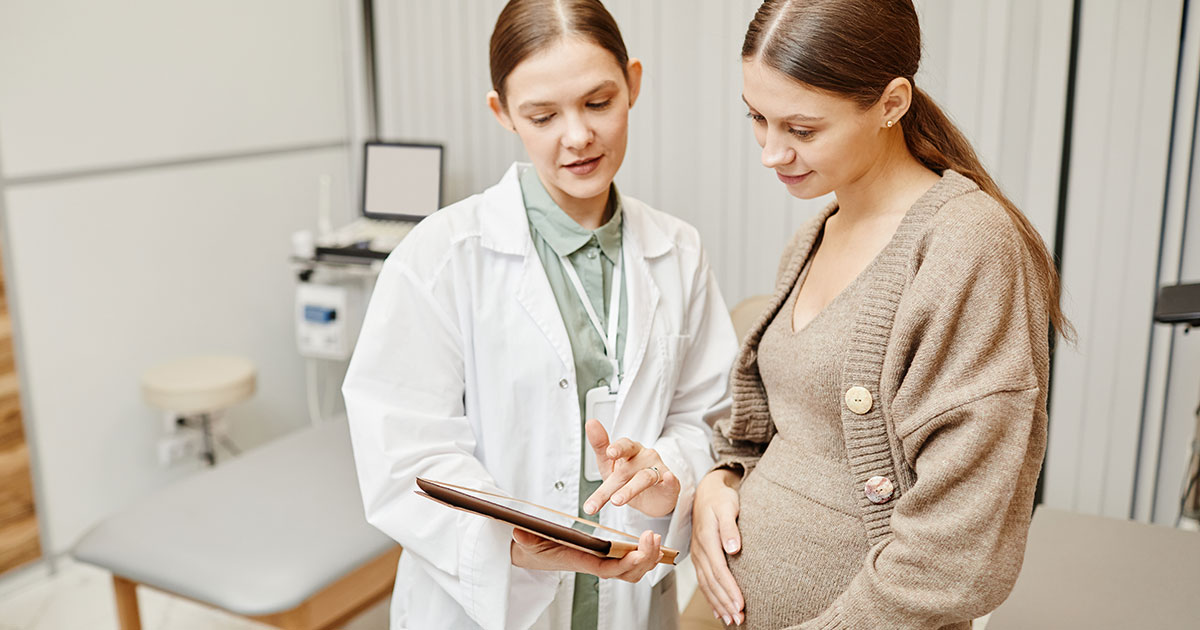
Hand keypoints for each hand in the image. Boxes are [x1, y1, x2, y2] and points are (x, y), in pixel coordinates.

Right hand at [510, 527, 662, 581]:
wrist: (533, 554)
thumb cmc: (535, 548)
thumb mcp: (529, 542)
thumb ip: (527, 538)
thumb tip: (519, 531)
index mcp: (582, 561)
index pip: (609, 568)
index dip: (627, 562)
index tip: (640, 550)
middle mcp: (595, 564)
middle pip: (628, 571)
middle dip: (645, 557)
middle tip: (653, 536)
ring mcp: (602, 563)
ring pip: (632, 570)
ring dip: (648, 557)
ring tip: (656, 538)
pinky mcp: (606, 557)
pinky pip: (630, 562)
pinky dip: (644, 555)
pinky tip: (652, 544)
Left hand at [582, 419, 680, 516]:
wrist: (651, 499)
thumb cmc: (628, 477)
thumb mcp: (609, 465)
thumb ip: (600, 446)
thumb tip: (590, 422)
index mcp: (630, 450)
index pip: (623, 447)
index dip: (617, 448)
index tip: (609, 453)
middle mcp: (645, 457)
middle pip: (629, 467)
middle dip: (615, 482)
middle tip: (607, 495)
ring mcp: (659, 469)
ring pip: (645, 477)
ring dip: (631, 489)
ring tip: (616, 500)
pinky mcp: (671, 484)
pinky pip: (671, 481)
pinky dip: (670, 479)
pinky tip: (669, 477)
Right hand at [691, 468, 744, 625]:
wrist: (707, 492)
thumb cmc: (721, 499)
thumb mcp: (728, 507)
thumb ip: (730, 528)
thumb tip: (733, 549)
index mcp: (707, 538)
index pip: (718, 569)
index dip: (729, 588)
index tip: (740, 604)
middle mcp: (700, 550)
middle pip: (712, 581)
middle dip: (725, 602)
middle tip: (739, 619)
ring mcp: (698, 554)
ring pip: (706, 584)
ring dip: (718, 604)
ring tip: (730, 619)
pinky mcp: (700, 557)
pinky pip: (703, 581)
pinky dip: (710, 598)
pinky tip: (718, 610)